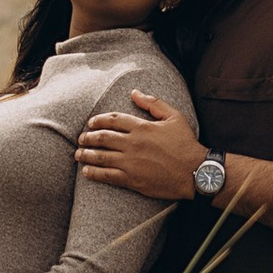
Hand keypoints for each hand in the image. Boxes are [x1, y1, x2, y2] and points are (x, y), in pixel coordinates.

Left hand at [76, 88, 211, 201]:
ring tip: (78, 154)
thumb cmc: (186, 144)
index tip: (91, 123)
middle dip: (88, 137)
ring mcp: (130, 162)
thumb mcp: (174, 116)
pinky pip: (107, 175)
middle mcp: (133, 143)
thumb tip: (134, 92)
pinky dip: (94, 173)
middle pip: (102, 137)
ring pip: (101, 157)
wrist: (194, 172)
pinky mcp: (132, 179)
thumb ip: (153, 103)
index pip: (113, 120)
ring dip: (86, 154)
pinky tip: (87, 171)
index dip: (98, 120)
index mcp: (141, 127)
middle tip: (81, 139)